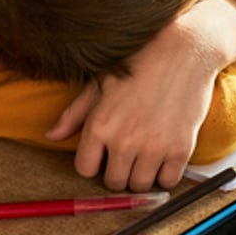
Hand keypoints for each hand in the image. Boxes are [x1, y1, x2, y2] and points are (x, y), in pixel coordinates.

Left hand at [45, 0, 235, 191]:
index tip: (104, 154)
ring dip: (141, 175)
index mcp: (100, 125)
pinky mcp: (180, 149)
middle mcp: (124, 140)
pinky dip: (166, 174)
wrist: (185, 49)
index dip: (94, 163)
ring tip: (145, 155)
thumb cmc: (140, 62)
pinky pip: (168, 182)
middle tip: (127, 154)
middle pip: (113, 181)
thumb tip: (51, 135)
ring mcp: (153, 147)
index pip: (85, 169)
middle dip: (118, 171)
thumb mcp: (100, 84)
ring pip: (139, 185)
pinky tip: (165, 156)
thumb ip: (74, 114)